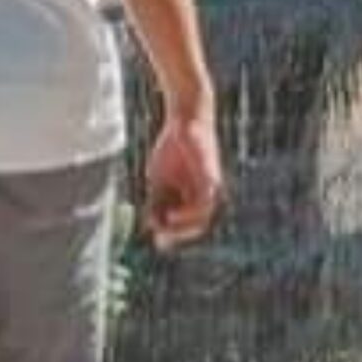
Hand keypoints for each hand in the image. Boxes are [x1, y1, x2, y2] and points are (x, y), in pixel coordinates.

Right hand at [143, 102, 222, 248]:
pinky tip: (172, 216)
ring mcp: (211, 188)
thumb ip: (157, 201)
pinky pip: (204, 204)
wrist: (183, 120)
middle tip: (158, 241)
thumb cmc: (171, 148)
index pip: (187, 225)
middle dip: (176, 236)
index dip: (172, 235)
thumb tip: (150, 226)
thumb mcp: (159, 180)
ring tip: (163, 227)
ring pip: (201, 219)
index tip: (156, 241)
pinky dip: (188, 214)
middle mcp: (207, 195)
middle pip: (196, 226)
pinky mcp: (211, 178)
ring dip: (181, 228)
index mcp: (194, 196)